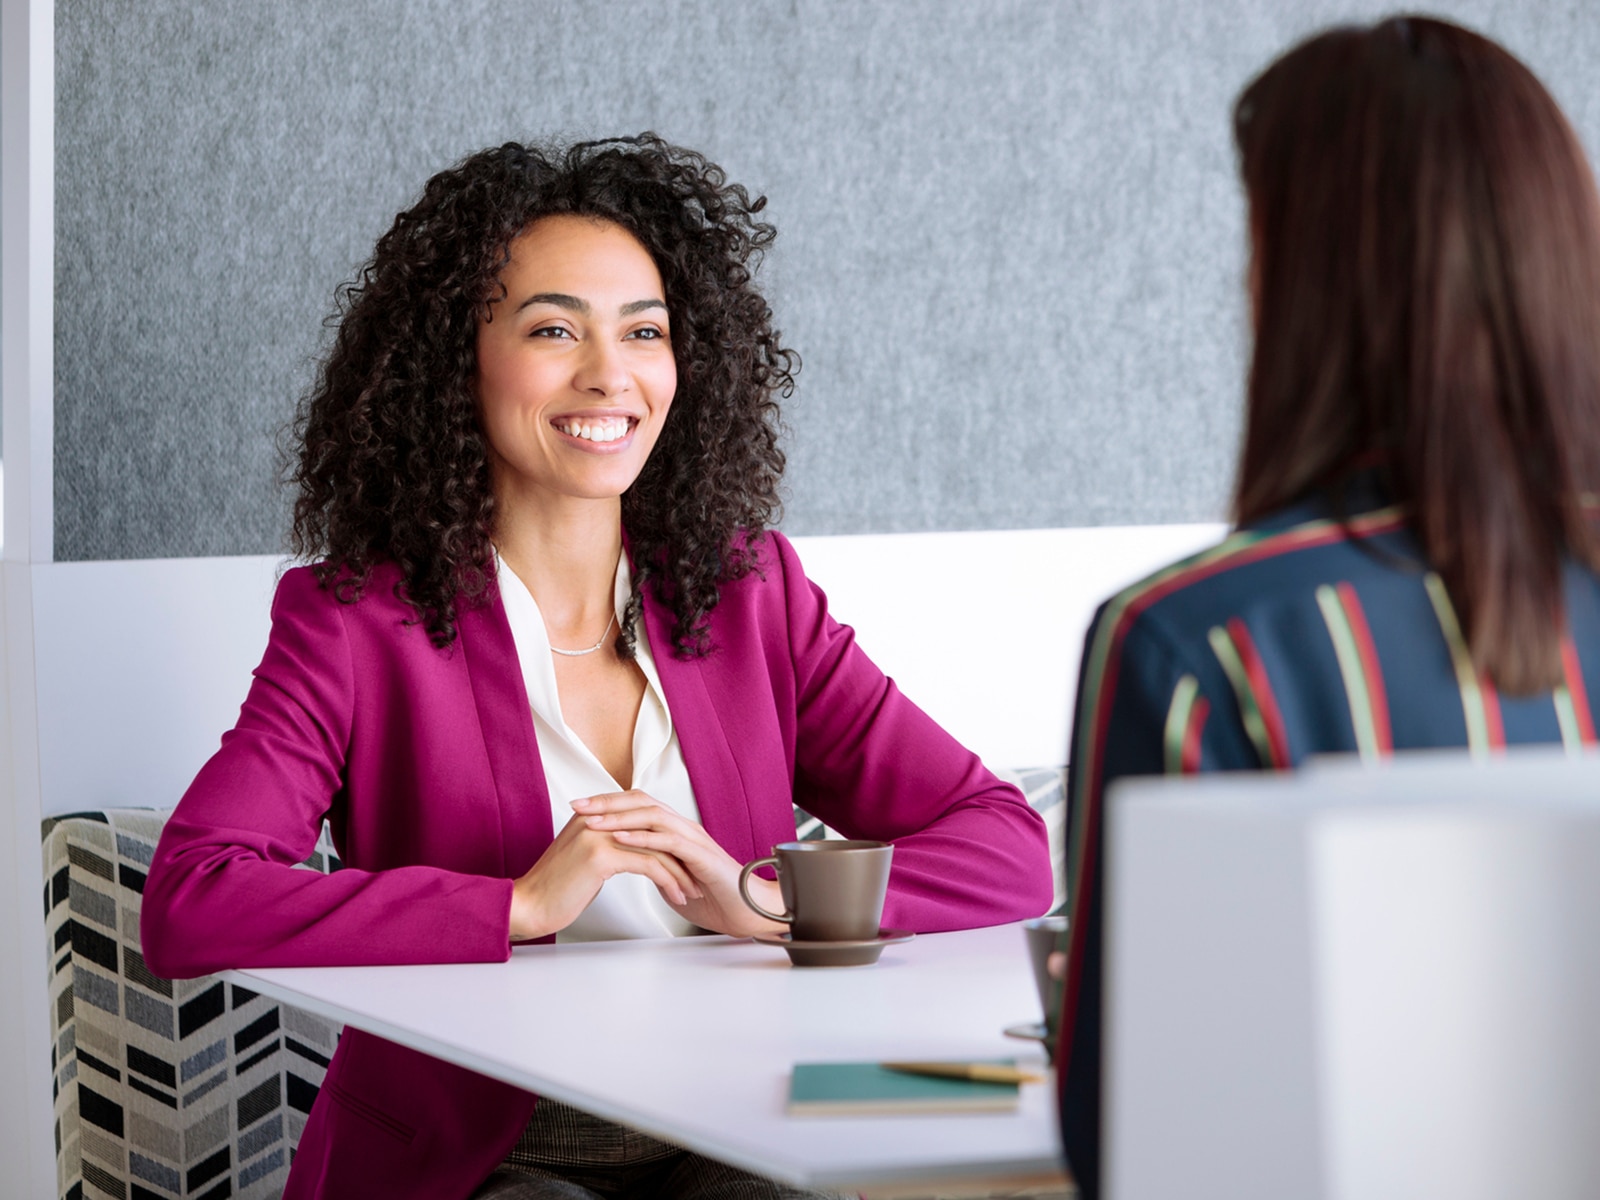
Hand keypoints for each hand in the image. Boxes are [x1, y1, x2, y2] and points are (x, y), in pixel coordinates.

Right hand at [508, 796, 702, 940]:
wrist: (528, 904)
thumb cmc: (556, 889)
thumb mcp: (584, 857)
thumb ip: (606, 845)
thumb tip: (633, 851)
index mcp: (593, 815)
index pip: (643, 820)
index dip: (667, 840)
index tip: (685, 861)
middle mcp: (597, 819)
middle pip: (654, 830)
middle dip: (680, 855)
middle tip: (698, 874)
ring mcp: (599, 834)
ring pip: (656, 848)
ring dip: (679, 871)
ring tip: (693, 890)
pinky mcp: (601, 856)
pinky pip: (649, 864)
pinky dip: (668, 881)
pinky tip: (677, 896)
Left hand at [571, 790, 790, 937]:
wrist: (746, 912)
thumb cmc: (714, 898)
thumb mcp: (671, 881)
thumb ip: (653, 868)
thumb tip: (631, 866)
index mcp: (674, 831)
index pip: (636, 806)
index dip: (606, 805)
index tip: (577, 807)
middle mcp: (683, 828)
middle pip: (640, 802)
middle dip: (606, 803)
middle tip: (577, 804)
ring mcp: (693, 838)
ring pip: (652, 816)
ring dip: (619, 817)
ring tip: (592, 820)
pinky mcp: (701, 854)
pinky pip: (668, 840)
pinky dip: (643, 837)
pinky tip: (622, 838)